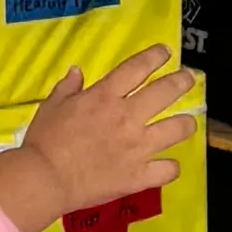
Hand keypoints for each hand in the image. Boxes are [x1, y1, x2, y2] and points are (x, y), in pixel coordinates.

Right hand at [15, 42, 200, 223]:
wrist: (45, 179)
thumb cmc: (44, 140)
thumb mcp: (51, 105)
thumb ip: (67, 87)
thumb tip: (77, 71)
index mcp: (105, 96)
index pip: (138, 67)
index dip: (156, 56)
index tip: (165, 52)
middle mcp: (128, 117)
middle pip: (166, 91)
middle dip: (182, 81)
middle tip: (188, 78)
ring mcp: (137, 147)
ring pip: (177, 129)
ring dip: (185, 123)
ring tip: (187, 123)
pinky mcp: (139, 175)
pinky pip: (168, 169)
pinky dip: (170, 167)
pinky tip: (168, 165)